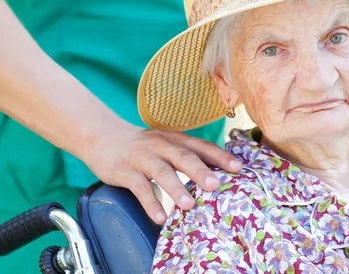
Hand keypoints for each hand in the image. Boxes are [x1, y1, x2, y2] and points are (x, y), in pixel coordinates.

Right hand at [82, 123, 241, 223]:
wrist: (104, 138)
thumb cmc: (145, 147)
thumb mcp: (168, 145)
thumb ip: (188, 156)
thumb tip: (219, 175)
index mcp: (176, 138)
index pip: (201, 146)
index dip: (220, 156)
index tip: (238, 168)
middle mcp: (161, 145)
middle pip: (183, 157)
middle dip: (200, 171)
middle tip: (216, 185)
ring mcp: (142, 157)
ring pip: (161, 172)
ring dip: (176, 189)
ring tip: (189, 206)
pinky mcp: (125, 171)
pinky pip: (139, 188)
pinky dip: (150, 203)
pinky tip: (160, 217)